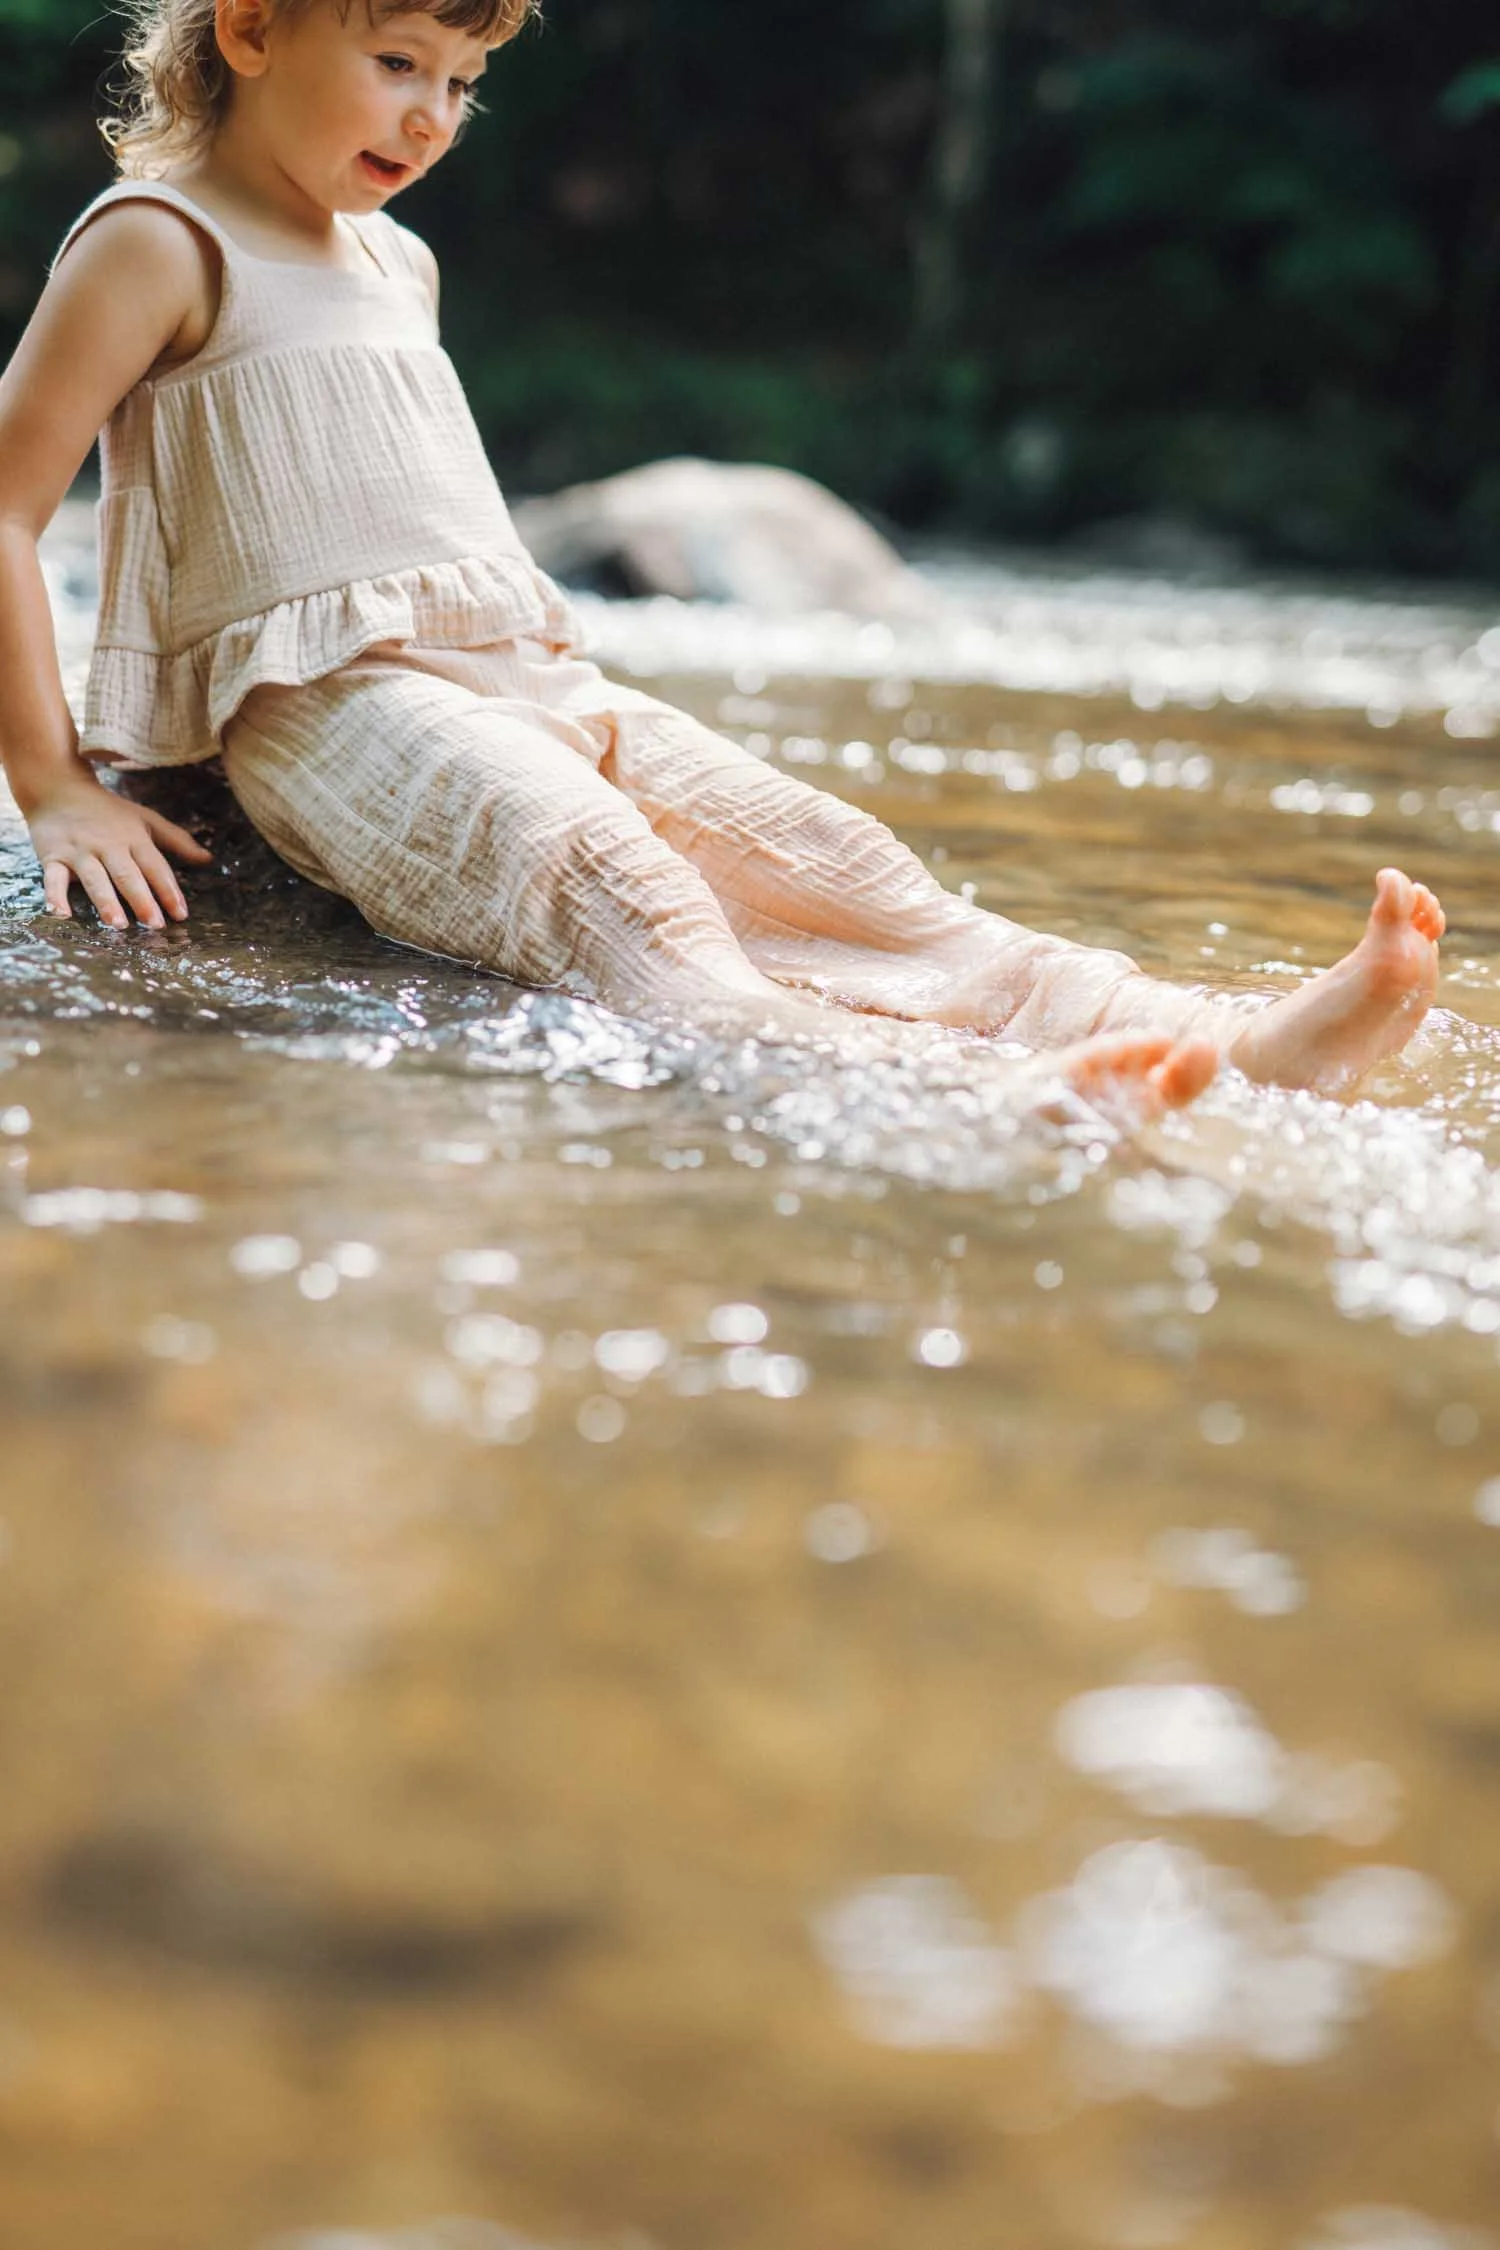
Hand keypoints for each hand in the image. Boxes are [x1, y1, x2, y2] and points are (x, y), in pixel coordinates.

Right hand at [25, 770, 214, 929]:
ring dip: (105, 901)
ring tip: (117, 924)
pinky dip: (55, 896)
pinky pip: (52, 878)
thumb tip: (208, 859)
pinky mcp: (52, 856)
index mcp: (133, 837)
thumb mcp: (145, 819)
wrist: (59, 788)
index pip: (155, 866)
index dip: (169, 890)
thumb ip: (177, 840)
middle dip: (141, 899)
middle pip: (127, 874)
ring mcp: (79, 851)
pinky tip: (61, 915)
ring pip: (94, 878)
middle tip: (154, 925)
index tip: (181, 914)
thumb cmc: (108, 811)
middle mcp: (107, 845)